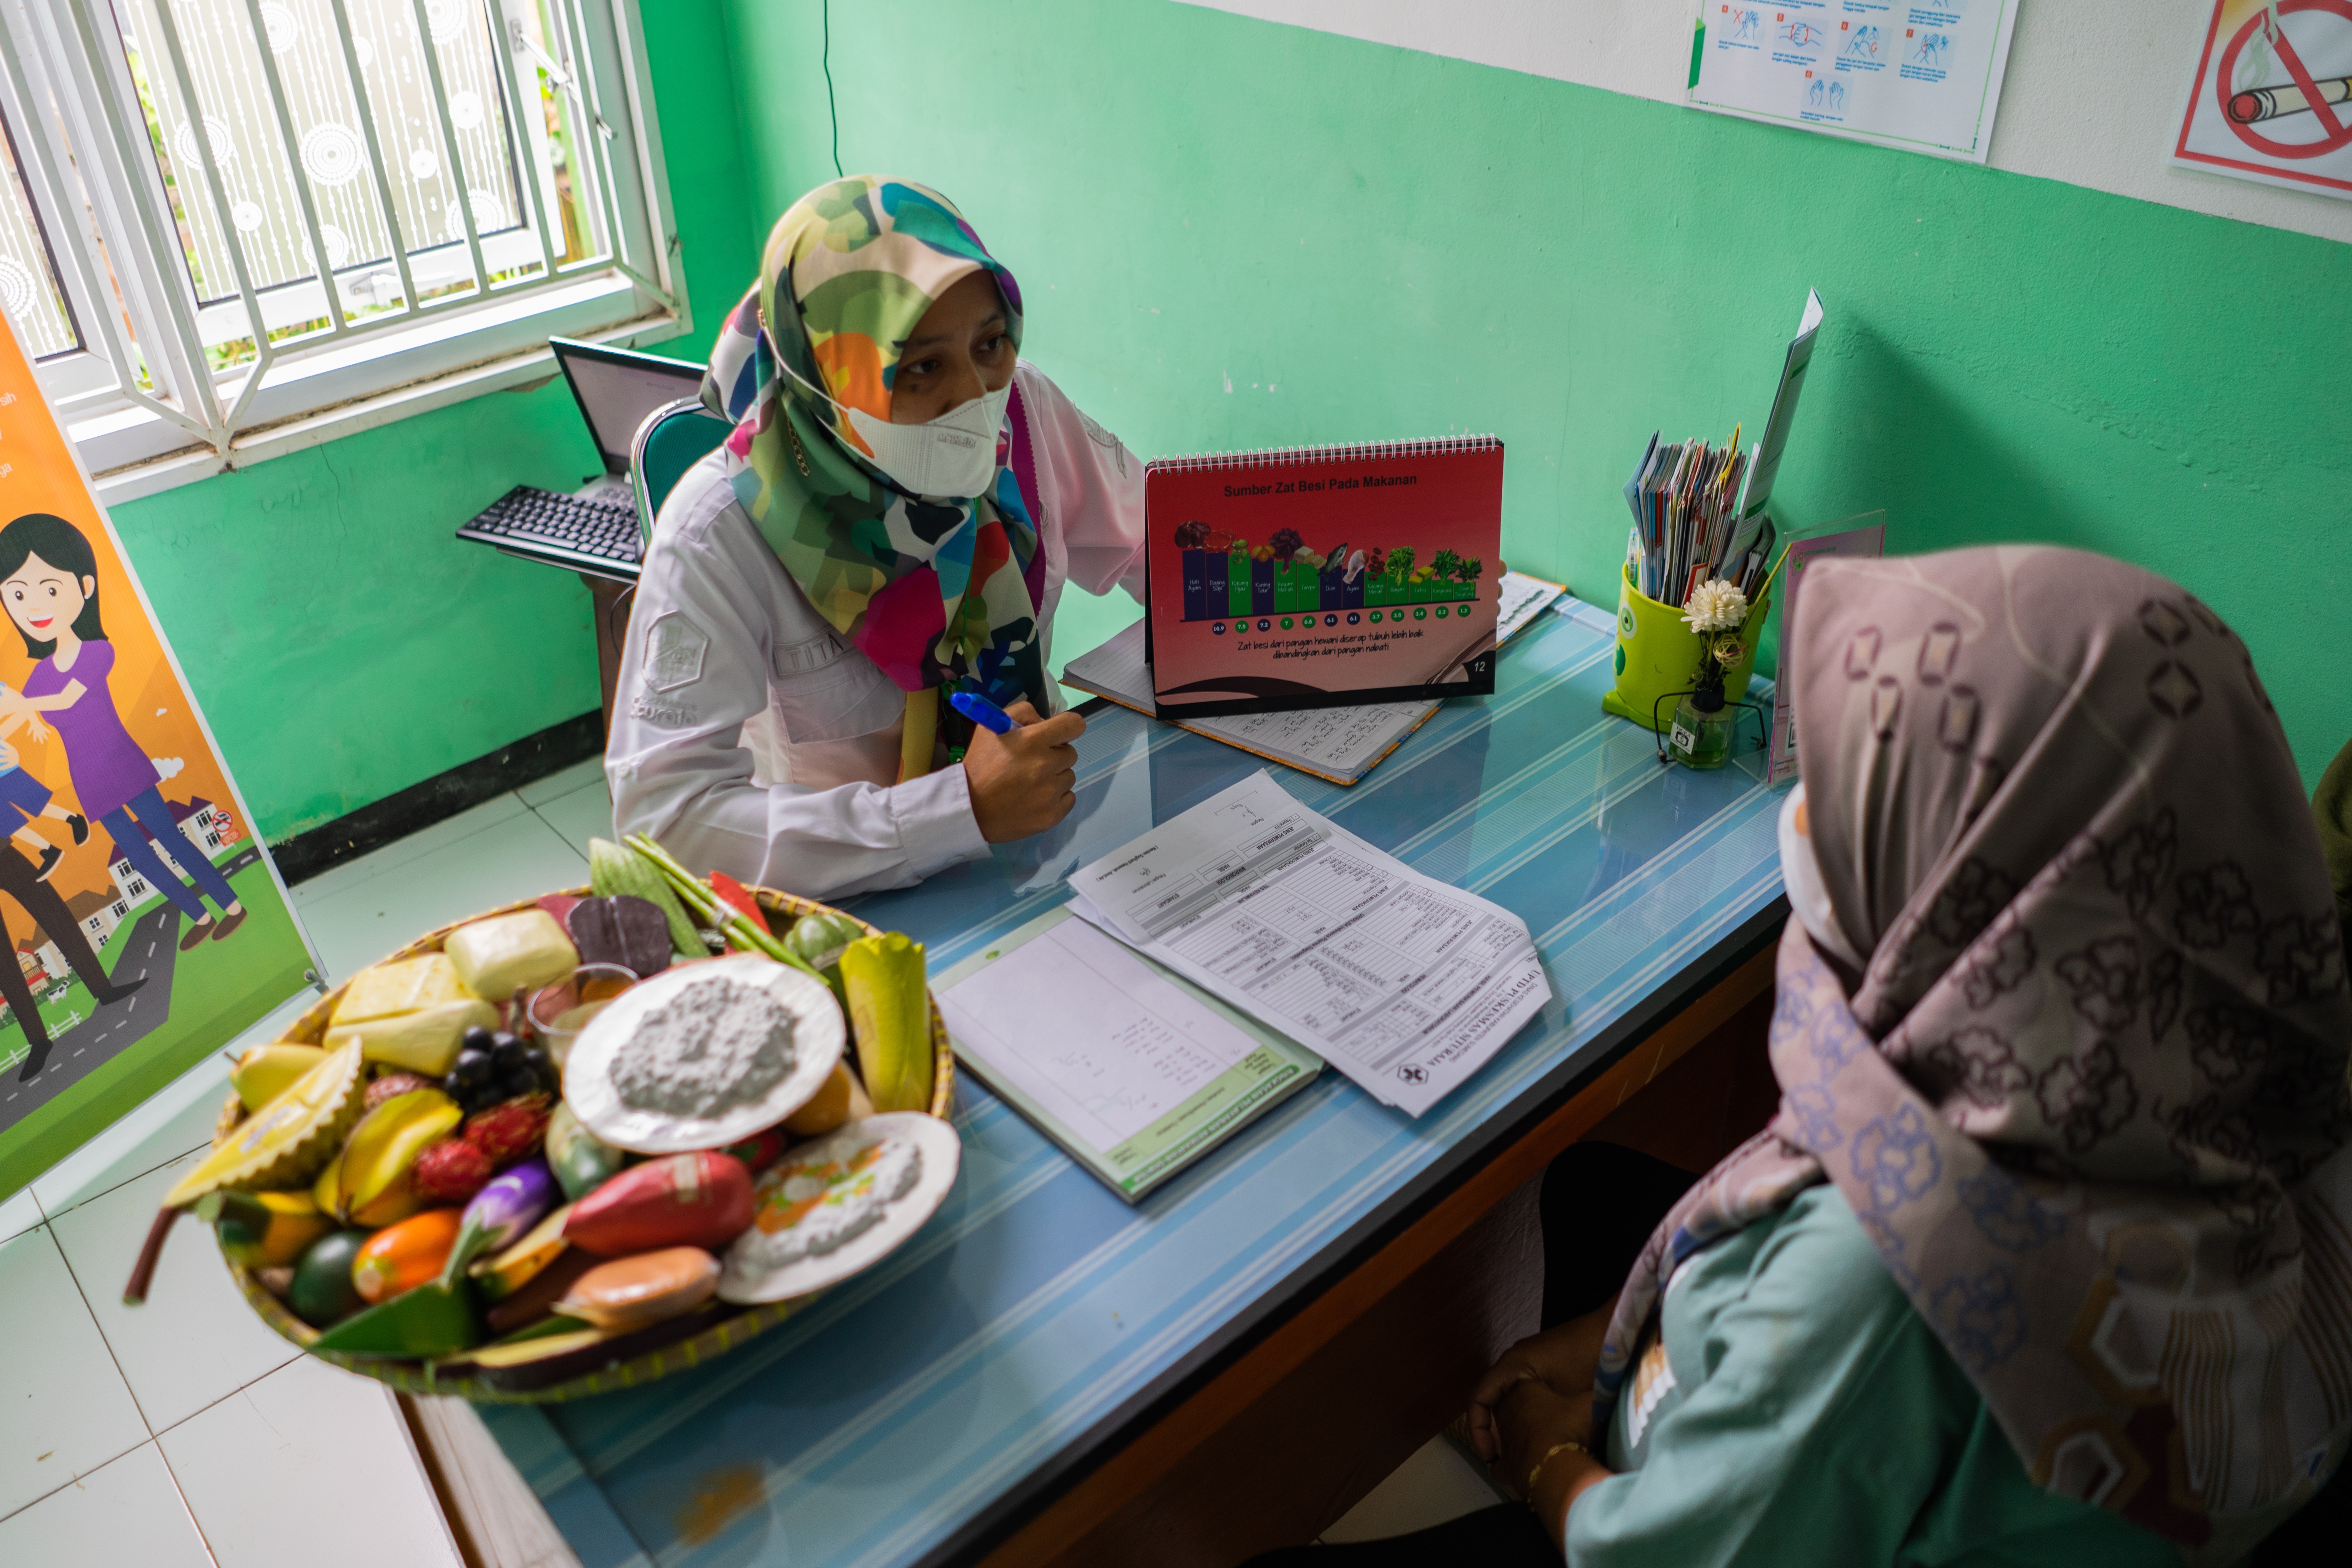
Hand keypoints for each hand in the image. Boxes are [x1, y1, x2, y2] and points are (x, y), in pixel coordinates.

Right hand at [963, 701, 1082, 841]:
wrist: (968, 809)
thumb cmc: (979, 766)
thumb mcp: (991, 727)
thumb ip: (1022, 713)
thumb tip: (1046, 721)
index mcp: (1032, 741)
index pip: (1073, 725)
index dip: (1068, 727)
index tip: (1059, 735)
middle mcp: (1045, 765)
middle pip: (1070, 753)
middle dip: (1055, 755)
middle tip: (1033, 763)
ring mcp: (1050, 793)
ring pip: (1069, 776)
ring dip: (1055, 777)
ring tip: (1031, 783)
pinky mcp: (1052, 815)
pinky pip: (1068, 798)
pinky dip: (1056, 798)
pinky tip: (1035, 798)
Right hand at [1465, 1297, 1615, 1461]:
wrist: (1615, 1334)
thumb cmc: (1591, 1360)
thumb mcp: (1568, 1398)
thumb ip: (1547, 1423)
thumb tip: (1535, 1455)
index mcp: (1512, 1364)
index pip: (1478, 1398)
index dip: (1478, 1430)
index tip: (1490, 1454)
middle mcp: (1515, 1362)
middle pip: (1491, 1400)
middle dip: (1493, 1431)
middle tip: (1501, 1461)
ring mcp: (1530, 1363)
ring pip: (1509, 1399)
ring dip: (1509, 1424)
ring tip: (1519, 1452)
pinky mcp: (1545, 1368)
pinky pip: (1525, 1394)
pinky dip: (1526, 1415)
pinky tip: (1542, 1433)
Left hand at [1495, 1380, 1607, 1550]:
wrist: (1558, 1468)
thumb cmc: (1570, 1429)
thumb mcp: (1591, 1403)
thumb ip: (1598, 1390)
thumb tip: (1608, 1383)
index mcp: (1522, 1390)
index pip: (1524, 1382)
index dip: (1540, 1390)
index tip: (1555, 1396)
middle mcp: (1507, 1412)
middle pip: (1513, 1406)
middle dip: (1527, 1410)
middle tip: (1550, 1418)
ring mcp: (1504, 1441)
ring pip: (1506, 1434)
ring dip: (1520, 1437)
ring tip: (1540, 1442)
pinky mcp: (1505, 1468)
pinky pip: (1499, 1465)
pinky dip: (1505, 1467)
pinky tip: (1519, 1469)